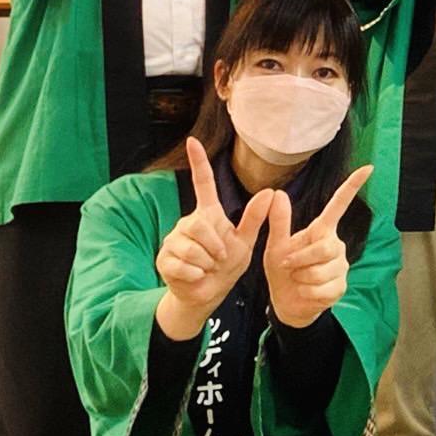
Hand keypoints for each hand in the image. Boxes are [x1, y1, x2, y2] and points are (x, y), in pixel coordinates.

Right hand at [155, 137, 273, 338]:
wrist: (207, 295)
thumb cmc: (226, 267)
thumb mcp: (245, 244)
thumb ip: (254, 219)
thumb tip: (271, 192)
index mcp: (209, 215)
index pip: (203, 183)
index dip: (199, 162)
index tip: (193, 140)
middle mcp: (188, 222)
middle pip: (200, 225)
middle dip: (216, 246)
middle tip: (220, 258)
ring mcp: (173, 240)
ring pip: (192, 247)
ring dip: (207, 263)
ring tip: (208, 267)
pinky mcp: (164, 258)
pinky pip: (183, 264)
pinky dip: (197, 275)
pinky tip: (197, 276)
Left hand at [264, 164, 373, 329]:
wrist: (287, 302)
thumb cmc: (283, 270)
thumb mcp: (276, 245)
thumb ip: (279, 222)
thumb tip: (277, 192)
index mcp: (322, 230)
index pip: (339, 205)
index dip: (352, 186)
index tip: (368, 168)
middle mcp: (336, 244)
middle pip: (324, 248)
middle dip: (300, 259)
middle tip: (287, 265)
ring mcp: (341, 266)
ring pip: (320, 271)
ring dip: (301, 278)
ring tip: (298, 279)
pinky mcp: (341, 286)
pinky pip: (322, 289)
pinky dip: (306, 292)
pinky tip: (306, 291)